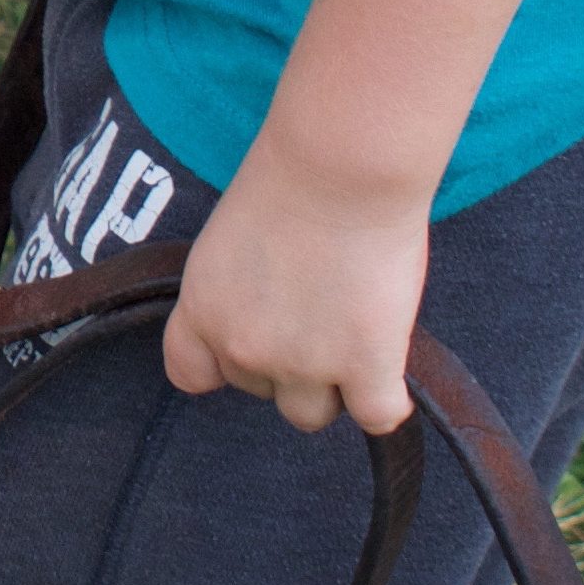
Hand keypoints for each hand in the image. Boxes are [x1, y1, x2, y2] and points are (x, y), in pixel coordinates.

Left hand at [164, 131, 426, 436]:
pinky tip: (394, 378)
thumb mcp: (232, 240)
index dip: (223, 363)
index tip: (252, 341)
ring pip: (311, 414)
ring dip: (331, 386)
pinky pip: (377, 417)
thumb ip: (241, 291)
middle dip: (285, 364)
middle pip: (259, 391)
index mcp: (202, 310)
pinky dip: (388, 403)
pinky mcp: (364, 368)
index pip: (190, 373)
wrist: (341, 167)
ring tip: (354, 334)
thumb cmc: (291, 180)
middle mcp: (242, 346)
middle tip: (318, 311)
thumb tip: (274, 318)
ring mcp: (302, 364)